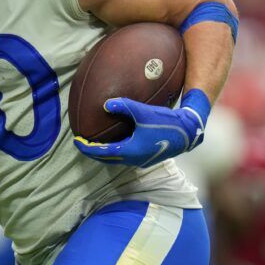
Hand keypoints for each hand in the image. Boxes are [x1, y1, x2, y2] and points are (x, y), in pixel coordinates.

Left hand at [74, 89, 210, 167]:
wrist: (188, 133)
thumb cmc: (166, 122)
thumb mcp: (143, 112)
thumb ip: (124, 106)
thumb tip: (105, 103)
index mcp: (130, 150)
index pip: (101, 152)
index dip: (87, 148)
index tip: (76, 141)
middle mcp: (134, 159)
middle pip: (106, 159)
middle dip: (93, 152)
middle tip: (82, 143)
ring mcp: (141, 160)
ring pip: (116, 159)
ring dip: (104, 153)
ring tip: (95, 144)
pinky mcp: (147, 157)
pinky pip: (125, 156)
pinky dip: (115, 150)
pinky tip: (116, 140)